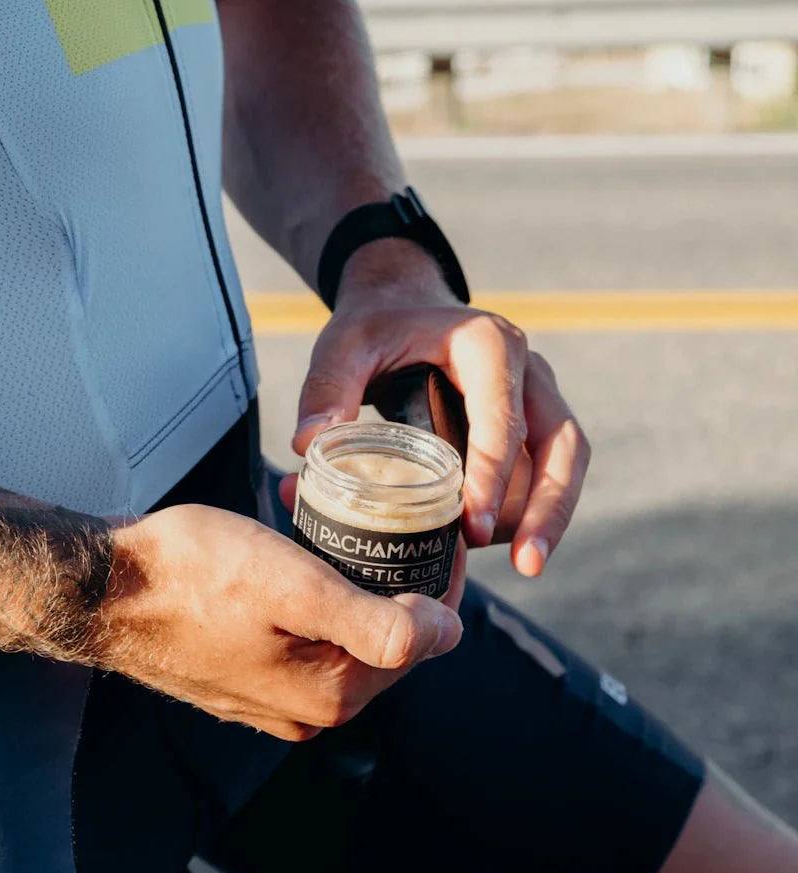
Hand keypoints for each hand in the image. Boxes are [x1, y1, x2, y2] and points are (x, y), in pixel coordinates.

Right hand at [93, 502, 463, 741]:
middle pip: (386, 643)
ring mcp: (274, 703)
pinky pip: (305, 645)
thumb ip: (378, 622)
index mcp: (333, 694)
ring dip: (353, 586)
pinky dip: (313, 603)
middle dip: (395, 580)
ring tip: (340, 526)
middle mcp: (309, 712)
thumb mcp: (295, 585)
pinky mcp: (245, 686)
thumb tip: (449, 635)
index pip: (424, 640)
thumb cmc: (189, 575)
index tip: (434, 525)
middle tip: (390, 515)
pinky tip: (297, 561)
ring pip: (344, 640)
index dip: (438, 580)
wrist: (102, 592)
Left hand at [291, 241, 590, 577]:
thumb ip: (327, 389)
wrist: (403, 308)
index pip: (503, 417)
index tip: (473, 526)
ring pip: (565, 464)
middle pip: (562, 445)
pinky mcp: (532, 426)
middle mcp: (527, 370)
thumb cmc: (377, 328)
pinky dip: (526, 511)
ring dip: (549, 517)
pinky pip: (543, 474)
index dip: (491, 476)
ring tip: (523, 565)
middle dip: (550, 508)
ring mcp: (537, 399)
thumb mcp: (346, 345)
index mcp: (489, 345)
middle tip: (528, 565)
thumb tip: (307, 444)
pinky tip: (497, 545)